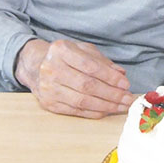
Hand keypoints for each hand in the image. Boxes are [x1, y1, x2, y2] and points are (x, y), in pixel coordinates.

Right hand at [14, 38, 134, 118]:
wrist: (35, 66)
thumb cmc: (65, 57)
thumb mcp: (83, 50)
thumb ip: (102, 61)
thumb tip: (121, 75)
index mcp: (61, 50)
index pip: (90, 66)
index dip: (110, 77)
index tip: (126, 84)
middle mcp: (52, 69)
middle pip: (87, 85)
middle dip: (112, 94)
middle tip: (128, 99)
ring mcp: (48, 88)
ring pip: (82, 101)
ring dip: (106, 106)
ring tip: (121, 106)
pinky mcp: (48, 104)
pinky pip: (75, 111)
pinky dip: (93, 112)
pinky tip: (106, 111)